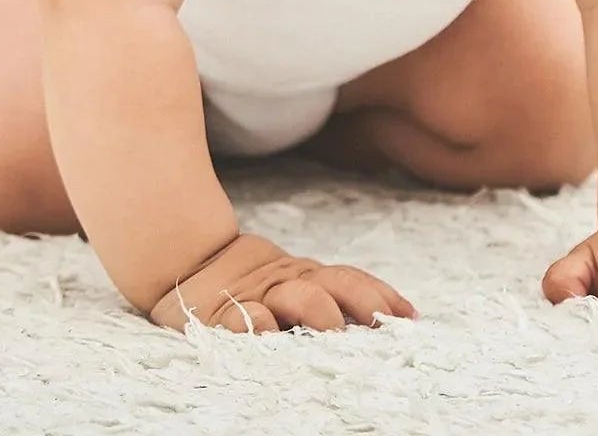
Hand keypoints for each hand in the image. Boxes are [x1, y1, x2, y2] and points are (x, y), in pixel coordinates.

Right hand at [148, 232, 418, 334]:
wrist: (187, 262)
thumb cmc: (249, 286)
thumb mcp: (290, 285)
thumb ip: (325, 295)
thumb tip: (385, 318)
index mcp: (307, 277)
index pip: (351, 280)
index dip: (380, 294)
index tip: (410, 316)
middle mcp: (288, 283)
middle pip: (332, 284)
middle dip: (361, 300)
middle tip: (384, 323)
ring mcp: (257, 297)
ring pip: (294, 297)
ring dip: (318, 311)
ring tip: (335, 331)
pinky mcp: (223, 315)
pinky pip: (242, 319)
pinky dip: (256, 325)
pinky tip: (268, 335)